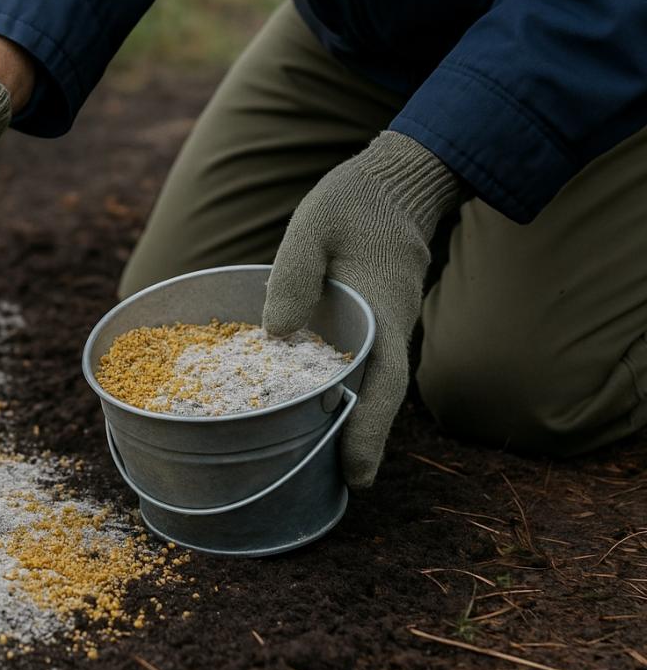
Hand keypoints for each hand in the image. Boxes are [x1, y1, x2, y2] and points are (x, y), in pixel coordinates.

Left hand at [263, 132, 462, 485]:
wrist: (394, 182)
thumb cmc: (353, 201)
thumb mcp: (314, 226)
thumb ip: (294, 275)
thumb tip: (274, 333)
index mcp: (380, 311)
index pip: (384, 383)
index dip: (371, 433)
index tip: (359, 475)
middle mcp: (388, 330)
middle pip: (377, 399)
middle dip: (360, 444)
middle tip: (339, 487)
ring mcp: (381, 329)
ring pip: (368, 387)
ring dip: (349, 424)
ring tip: (315, 463)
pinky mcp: (369, 325)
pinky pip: (357, 367)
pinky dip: (338, 393)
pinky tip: (308, 410)